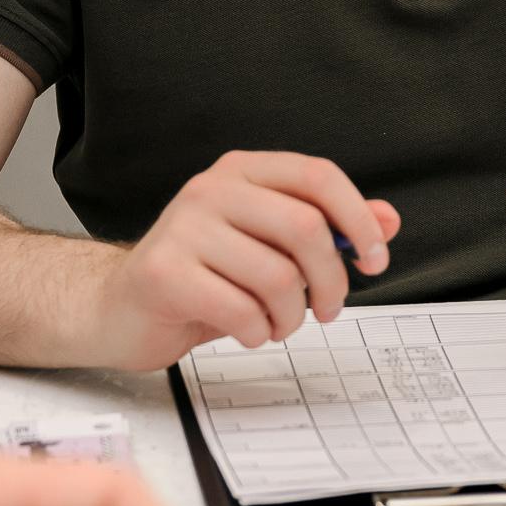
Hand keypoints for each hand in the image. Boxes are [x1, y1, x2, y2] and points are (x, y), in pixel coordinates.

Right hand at [99, 151, 401, 369]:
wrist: (118, 307)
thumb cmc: (201, 277)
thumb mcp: (269, 248)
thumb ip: (328, 230)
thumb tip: (387, 221)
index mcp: (242, 172)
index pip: (318, 176)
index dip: (359, 218)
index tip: (375, 260)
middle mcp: (211, 189)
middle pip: (306, 228)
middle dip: (331, 281)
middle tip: (328, 309)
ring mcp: (183, 229)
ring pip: (278, 277)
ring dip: (292, 317)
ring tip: (277, 324)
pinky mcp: (165, 273)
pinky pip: (242, 310)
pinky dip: (257, 332)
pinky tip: (245, 331)